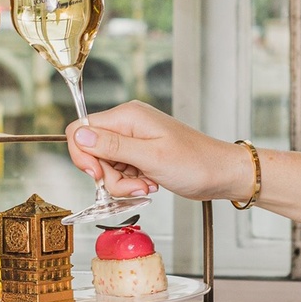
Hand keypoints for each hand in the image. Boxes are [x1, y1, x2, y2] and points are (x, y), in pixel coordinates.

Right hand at [65, 101, 254, 202]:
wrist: (221, 174)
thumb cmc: (195, 163)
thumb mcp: (150, 157)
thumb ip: (112, 146)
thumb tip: (80, 134)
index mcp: (127, 116)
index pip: (81, 129)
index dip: (83, 155)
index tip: (97, 175)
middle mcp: (127, 124)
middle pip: (92, 151)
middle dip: (107, 175)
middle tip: (131, 184)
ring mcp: (133, 139)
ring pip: (105, 165)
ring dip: (121, 182)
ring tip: (145, 184)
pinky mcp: (139, 153)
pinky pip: (120, 170)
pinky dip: (130, 182)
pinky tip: (149, 183)